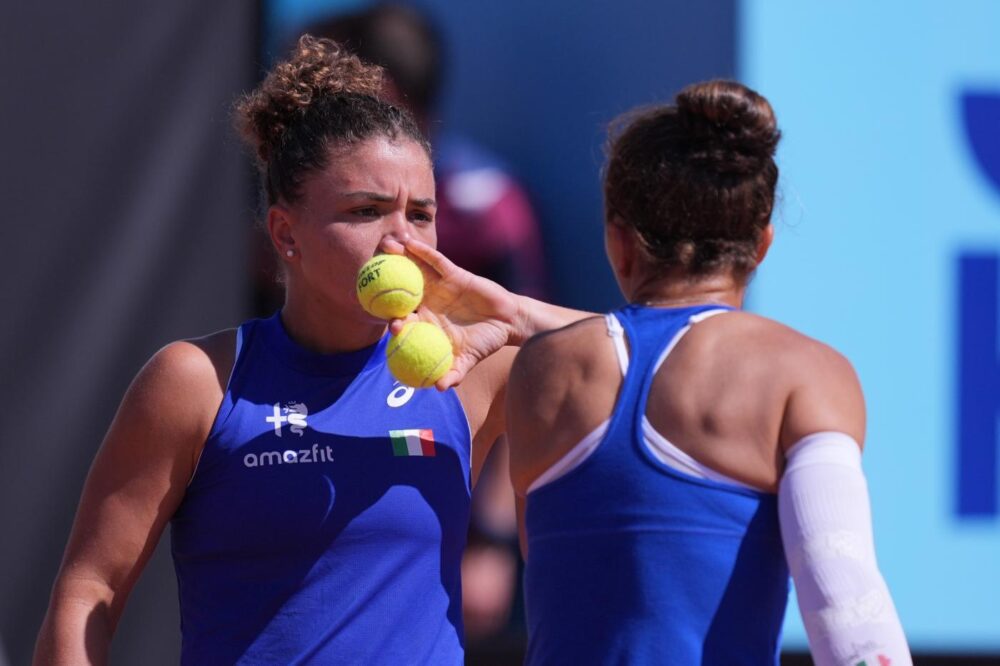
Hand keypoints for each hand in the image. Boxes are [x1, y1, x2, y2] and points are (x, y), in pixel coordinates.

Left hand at [381, 237, 518, 389]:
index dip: (393, 320)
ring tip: (385, 246)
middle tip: (371, 275)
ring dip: (400, 258)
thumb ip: (454, 373)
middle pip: (401, 291)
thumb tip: (440, 389)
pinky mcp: (452, 273)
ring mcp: (438, 286)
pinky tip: (410, 243)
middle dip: (385, 282)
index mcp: (425, 324)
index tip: (392, 325)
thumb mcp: (468, 360)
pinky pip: (435, 261)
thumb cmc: (484, 343)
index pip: (404, 320)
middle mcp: (427, 303)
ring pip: (415, 271)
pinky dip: (423, 252)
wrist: (506, 322)